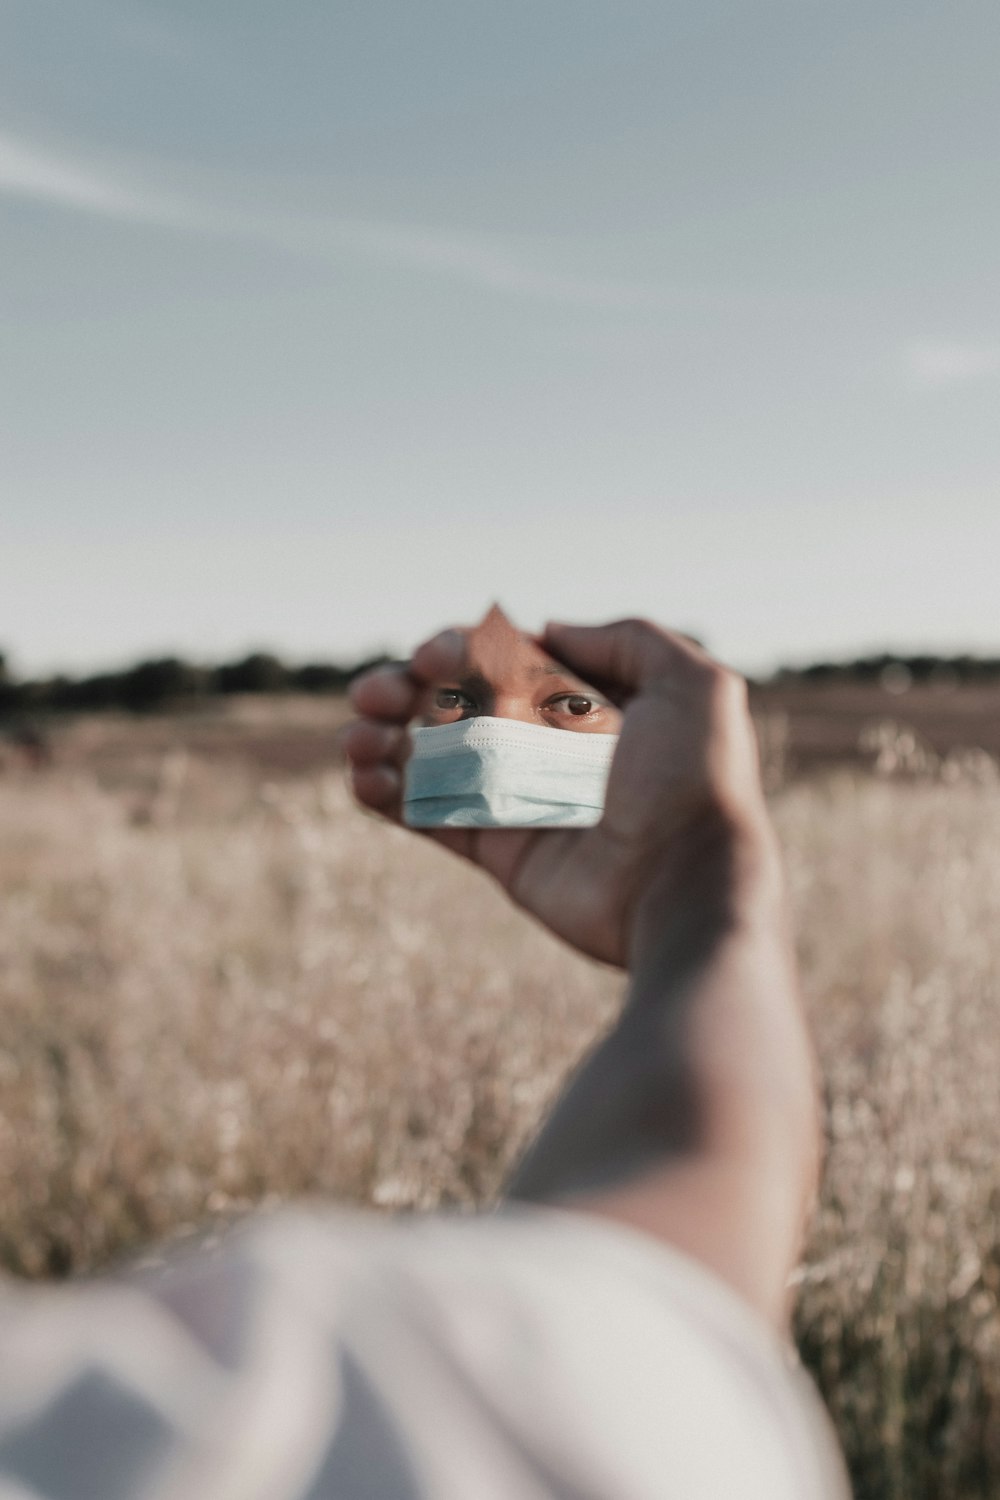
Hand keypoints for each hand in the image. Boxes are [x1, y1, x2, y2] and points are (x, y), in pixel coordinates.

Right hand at [342, 619, 775, 967]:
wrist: (683, 887)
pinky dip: (387, 795)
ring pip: (431, 757)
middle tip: (376, 693)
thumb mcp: (693, 687)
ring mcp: (519, 799)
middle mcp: (548, 747)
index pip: (506, 661)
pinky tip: (363, 777)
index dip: (459, 650)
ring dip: (382, 738)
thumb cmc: (693, 784)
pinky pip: (429, 817)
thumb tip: (549, 629)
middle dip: (405, 690)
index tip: (430, 654)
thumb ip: (630, 638)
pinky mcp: (499, 851)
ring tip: (358, 738)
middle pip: (457, 704)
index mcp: (588, 704)